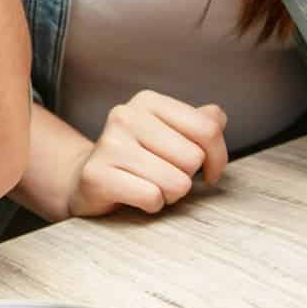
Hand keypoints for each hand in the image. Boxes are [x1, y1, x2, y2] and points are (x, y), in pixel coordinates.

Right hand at [64, 91, 228, 217]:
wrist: (88, 180)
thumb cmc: (138, 159)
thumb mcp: (170, 135)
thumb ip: (199, 123)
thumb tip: (217, 117)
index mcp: (148, 101)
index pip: (208, 129)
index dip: (217, 158)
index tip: (205, 170)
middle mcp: (125, 116)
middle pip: (193, 158)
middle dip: (186, 177)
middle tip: (165, 176)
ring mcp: (109, 144)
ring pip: (176, 182)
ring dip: (170, 194)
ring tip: (150, 186)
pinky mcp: (96, 175)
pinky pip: (152, 197)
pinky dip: (151, 205)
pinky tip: (136, 197)